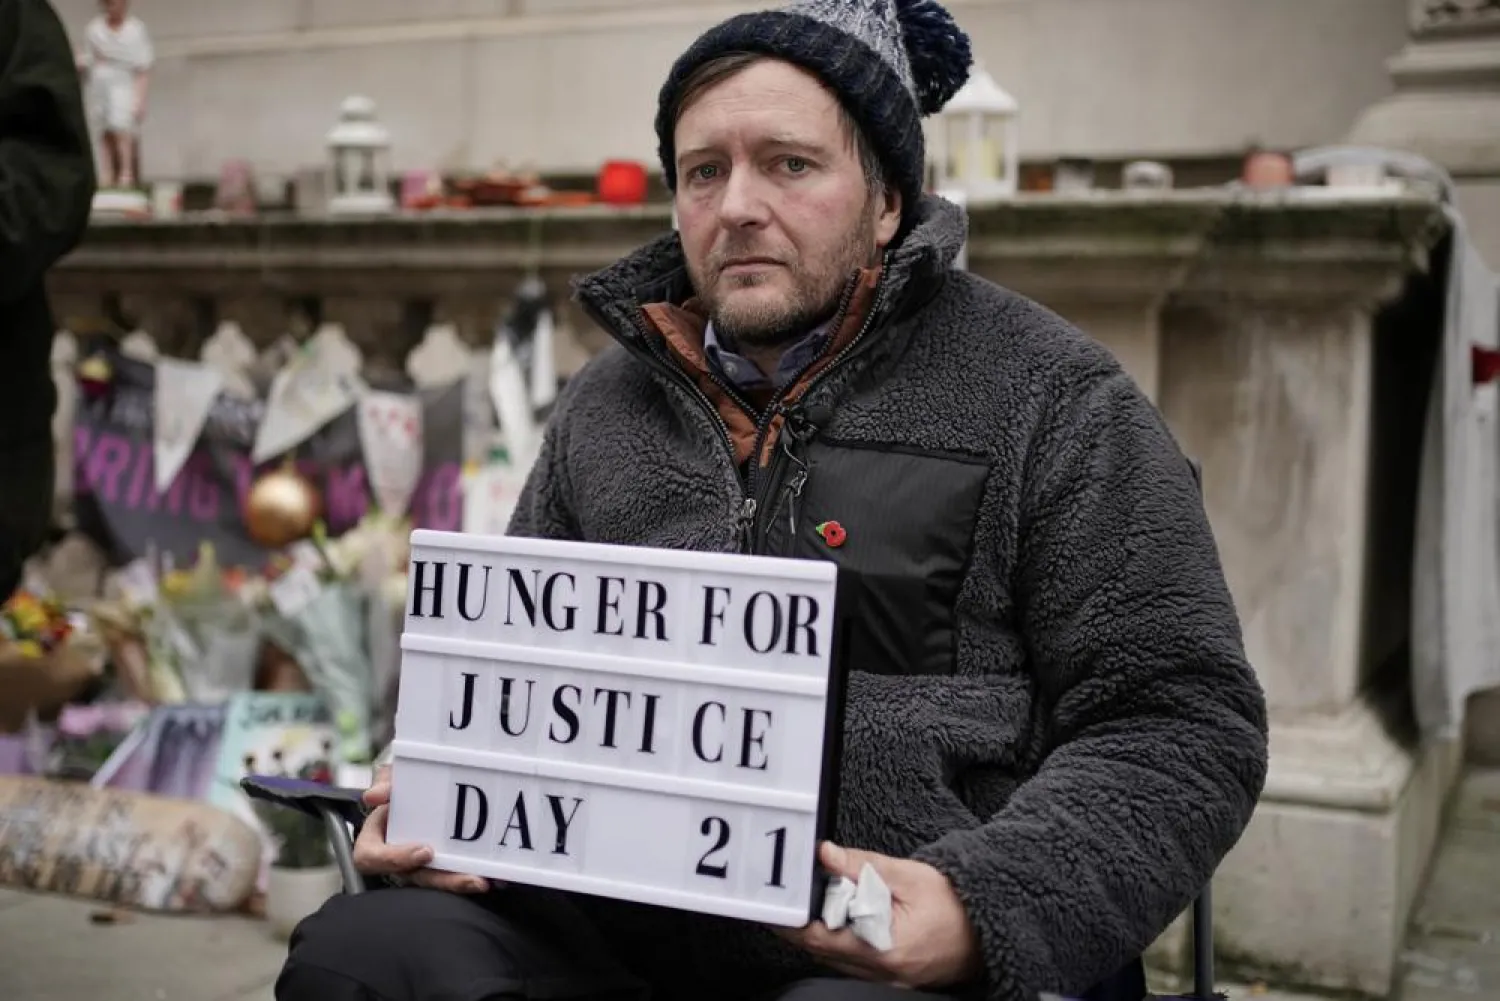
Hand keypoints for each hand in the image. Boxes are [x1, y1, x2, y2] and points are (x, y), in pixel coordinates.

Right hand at [353, 765, 491, 893]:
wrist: (411, 796)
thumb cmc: (396, 793)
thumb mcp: (389, 784)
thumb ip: (384, 784)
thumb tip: (374, 795)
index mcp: (374, 845)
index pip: (373, 859)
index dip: (398, 859)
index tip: (425, 850)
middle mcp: (398, 861)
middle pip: (419, 878)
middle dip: (446, 881)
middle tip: (473, 879)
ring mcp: (421, 867)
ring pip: (440, 881)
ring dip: (464, 882)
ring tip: (490, 880)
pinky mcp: (441, 867)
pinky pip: (456, 874)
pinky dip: (475, 873)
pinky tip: (498, 875)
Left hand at [776, 842, 982, 988]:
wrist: (990, 929)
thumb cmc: (956, 904)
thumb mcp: (908, 875)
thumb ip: (863, 865)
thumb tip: (827, 854)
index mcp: (884, 947)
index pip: (821, 939)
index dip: (793, 922)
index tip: (776, 904)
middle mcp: (881, 972)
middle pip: (823, 952)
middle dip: (803, 925)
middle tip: (790, 898)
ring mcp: (885, 980)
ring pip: (835, 959)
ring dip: (821, 933)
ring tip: (816, 903)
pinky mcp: (890, 978)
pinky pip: (853, 963)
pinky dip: (840, 942)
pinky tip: (842, 920)